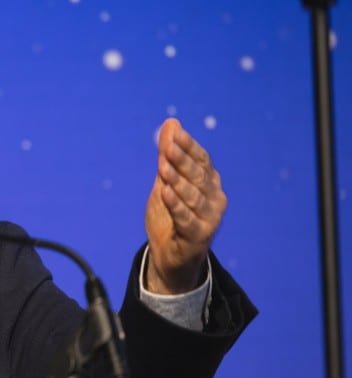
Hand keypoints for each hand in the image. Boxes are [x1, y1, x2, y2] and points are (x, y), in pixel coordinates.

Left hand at [144, 119, 226, 293]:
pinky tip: (164, 193)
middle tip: (167, 147)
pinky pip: (186, 218)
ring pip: (192, 196)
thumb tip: (171, 123)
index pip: (201, 159)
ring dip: (177, 181)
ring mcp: (210, 218)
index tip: (174, 132)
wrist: (170, 255)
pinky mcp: (199, 236)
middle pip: (198, 175)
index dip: (188, 146)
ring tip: (163, 168)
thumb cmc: (170, 215)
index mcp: (209, 182)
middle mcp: (214, 198)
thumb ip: (167, 155)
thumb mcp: (165, 181)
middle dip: (182, 160)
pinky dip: (176, 205)